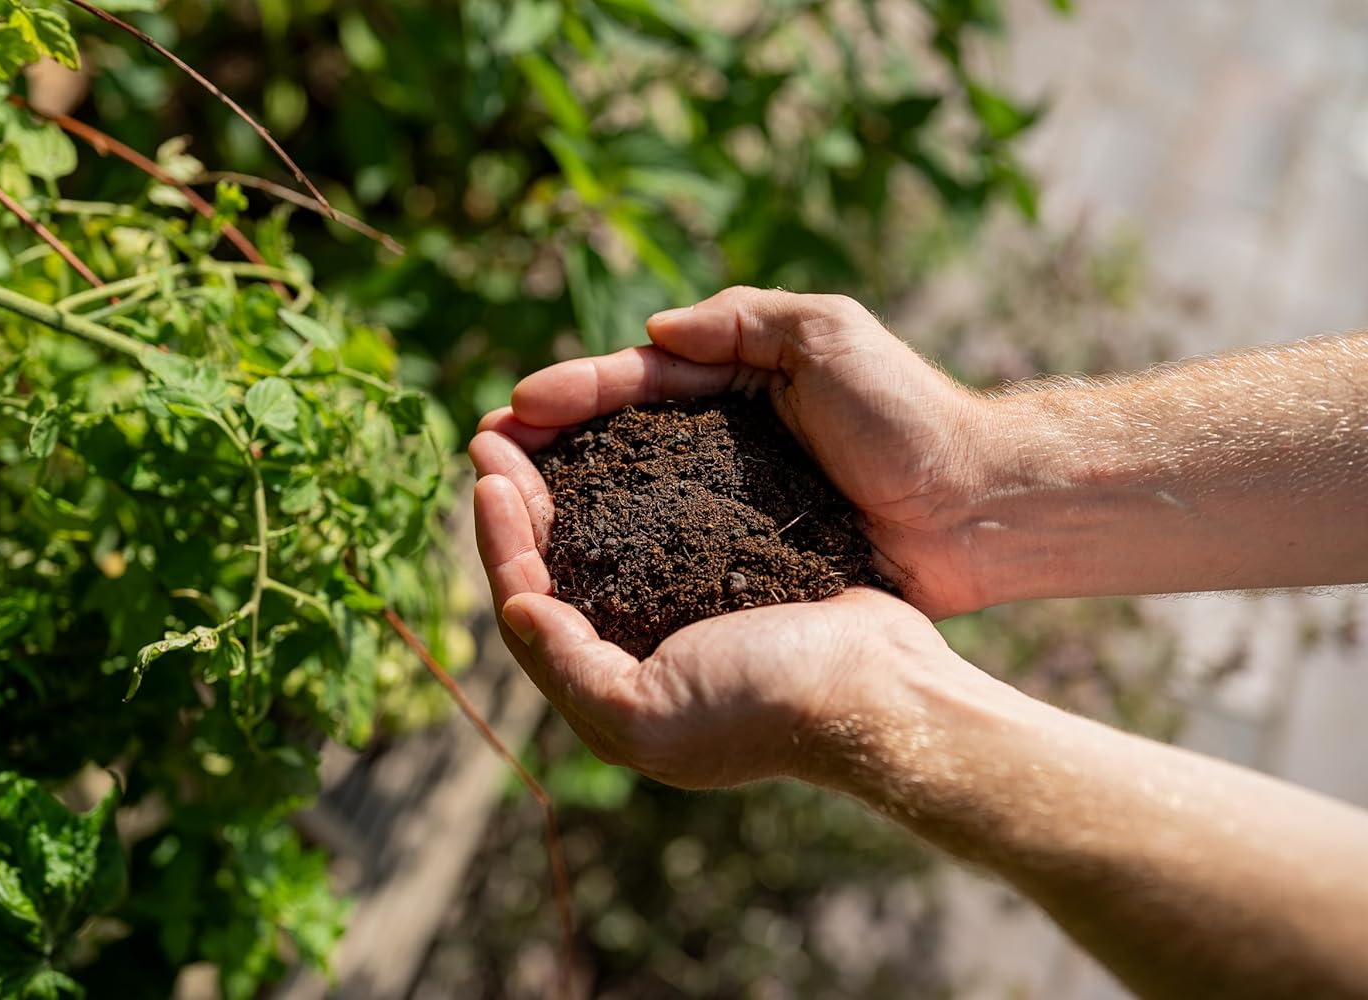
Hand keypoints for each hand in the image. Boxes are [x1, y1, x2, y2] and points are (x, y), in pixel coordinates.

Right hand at [470, 286, 981, 786]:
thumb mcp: (829, 335)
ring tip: (504, 511)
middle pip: (616, 441)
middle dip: (549, 445)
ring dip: (565, 504)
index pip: (637, 381)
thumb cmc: (909, 416)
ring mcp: (729, 507)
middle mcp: (721, 445)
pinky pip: (667, 558)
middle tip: (484, 457)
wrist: (978, 511)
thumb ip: (743, 319)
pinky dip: (616, 559)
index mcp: (735, 383)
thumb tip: (652, 332)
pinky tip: (571, 573)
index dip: (573, 392)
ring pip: (629, 501)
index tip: (513, 408)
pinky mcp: (747, 564)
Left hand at [471, 471, 954, 788]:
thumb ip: (567, 668)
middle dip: (518, 498)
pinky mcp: (727, 574)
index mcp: (608, 684)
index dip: (498, 537)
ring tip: (538, 428)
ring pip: (599, 537)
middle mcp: (635, 648)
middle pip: (553, 563)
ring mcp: (682, 610)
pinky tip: (613, 444)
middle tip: (494, 433)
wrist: (880, 687)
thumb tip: (512, 608)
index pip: (526, 600)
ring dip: (563, 484)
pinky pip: (657, 523)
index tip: (487, 470)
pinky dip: (624, 485)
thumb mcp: (646, 714)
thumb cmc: (764, 703)